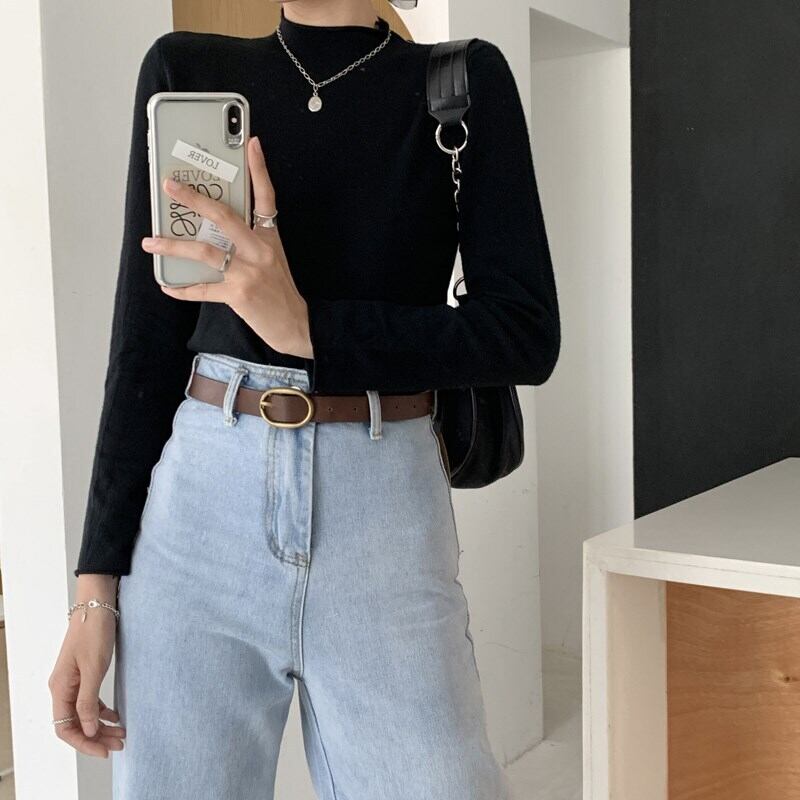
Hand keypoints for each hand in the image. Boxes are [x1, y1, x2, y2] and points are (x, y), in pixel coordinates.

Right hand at [48, 575, 125, 757]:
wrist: (97, 605)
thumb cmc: (94, 632)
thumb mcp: (93, 669)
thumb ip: (87, 701)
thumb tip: (86, 730)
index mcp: (60, 688)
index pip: (65, 727)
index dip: (84, 742)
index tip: (104, 750)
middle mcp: (63, 687)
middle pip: (75, 723)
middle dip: (96, 737)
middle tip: (120, 744)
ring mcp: (73, 680)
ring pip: (84, 713)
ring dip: (101, 725)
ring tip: (122, 733)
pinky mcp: (84, 673)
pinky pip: (89, 700)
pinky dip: (101, 711)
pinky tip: (115, 715)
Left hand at [141, 136, 313, 358]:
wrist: (296, 324)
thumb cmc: (280, 292)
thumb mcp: (273, 259)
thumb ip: (249, 242)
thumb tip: (212, 230)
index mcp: (269, 238)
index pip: (266, 197)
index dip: (259, 169)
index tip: (251, 143)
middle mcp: (259, 251)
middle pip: (223, 216)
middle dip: (193, 198)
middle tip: (170, 185)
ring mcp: (248, 272)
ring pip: (204, 250)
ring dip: (173, 245)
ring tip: (151, 242)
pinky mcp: (238, 294)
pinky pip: (202, 288)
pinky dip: (182, 288)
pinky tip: (167, 285)